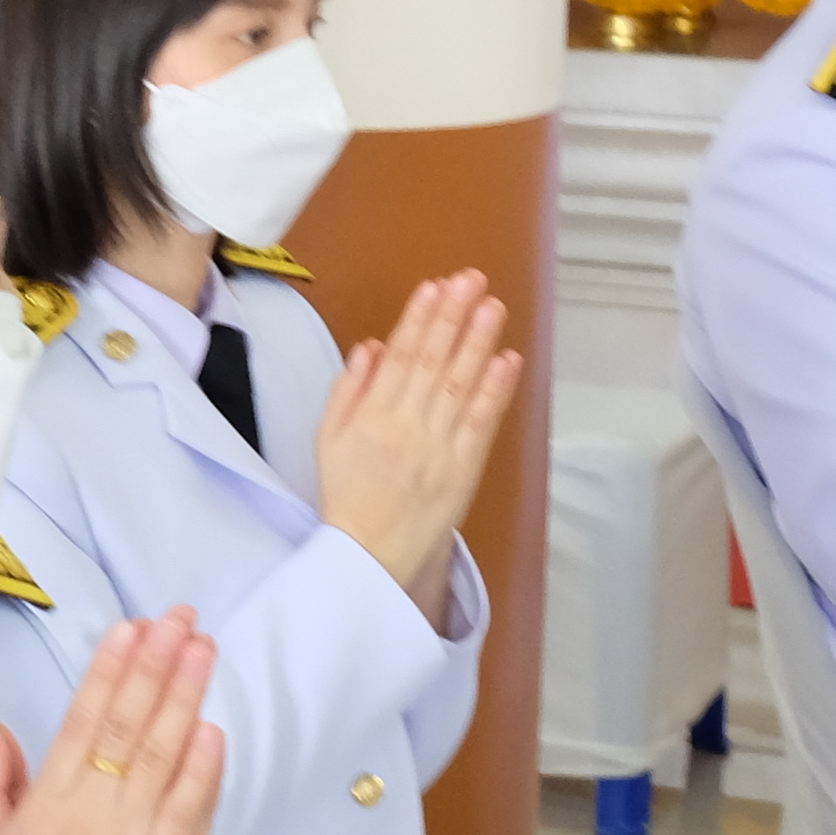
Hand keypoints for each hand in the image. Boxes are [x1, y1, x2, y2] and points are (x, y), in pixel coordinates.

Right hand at [0, 613, 228, 834]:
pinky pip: (191, 813)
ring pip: (167, 759)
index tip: (131, 628)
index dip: (109, 671)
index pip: (84, 722)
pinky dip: (204, 771)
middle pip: (132, 728)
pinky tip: (212, 730)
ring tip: (203, 652)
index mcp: (46, 808)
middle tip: (181, 620)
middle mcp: (93, 820)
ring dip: (187, 700)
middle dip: (158, 667)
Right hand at [315, 271, 522, 616]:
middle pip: (434, 362)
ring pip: (461, 384)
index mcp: (371, 416)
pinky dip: (495, 391)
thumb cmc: (348, 495)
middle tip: (471, 280)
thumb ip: (349, 390)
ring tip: (492, 306)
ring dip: (478, 342)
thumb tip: (372, 348)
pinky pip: (481, 423)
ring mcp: (438, 446)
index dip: (419, 319)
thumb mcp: (329, 439)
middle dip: (453, 316)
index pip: (400, 356)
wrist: (370, 554)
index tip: (434, 287)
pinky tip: (507, 360)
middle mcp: (406, 426)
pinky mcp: (463, 468)